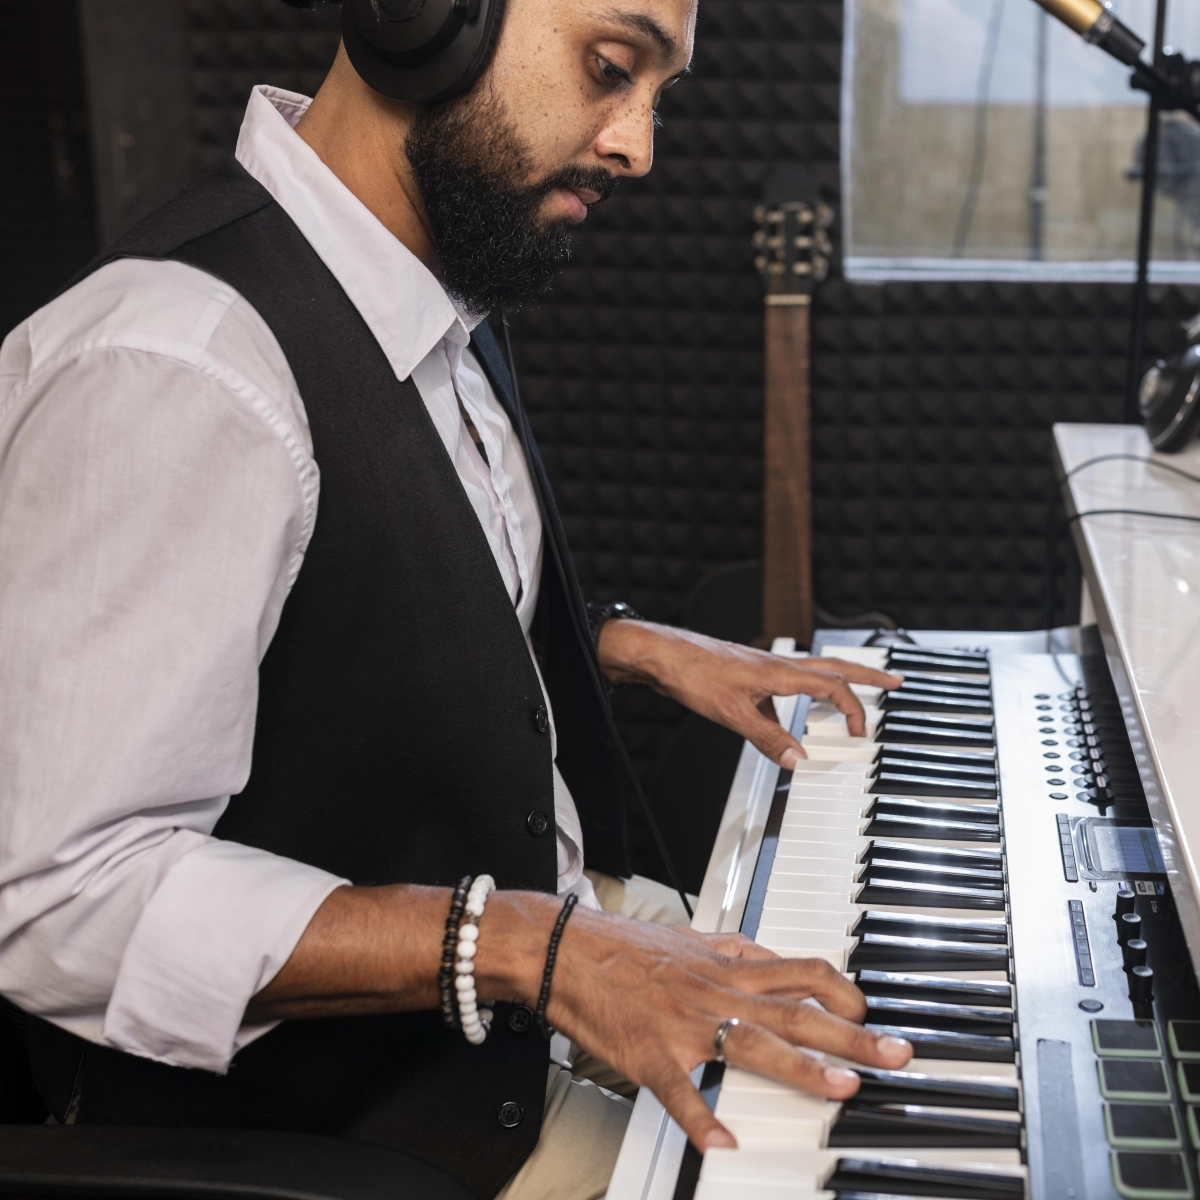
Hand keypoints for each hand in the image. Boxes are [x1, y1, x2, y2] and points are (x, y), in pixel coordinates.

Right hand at [478, 900, 912, 1151]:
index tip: (869, 1011)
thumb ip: (732, 947)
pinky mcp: (650, 1053)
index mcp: (725, 966)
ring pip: (754, 1042)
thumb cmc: (623, 947)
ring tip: (842, 1086)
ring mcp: (685, 1024)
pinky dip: (702, 1117)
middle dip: (852, 1033)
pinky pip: (680, 1091)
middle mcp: (715, 991)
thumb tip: (769, 954)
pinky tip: (725, 1142)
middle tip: (894, 1054)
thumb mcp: (687, 936)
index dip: (843, 990)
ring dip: (802, 1067)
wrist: (565, 949)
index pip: (800, 971)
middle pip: (796, 1010)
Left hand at [597, 620, 902, 764]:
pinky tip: (794, 709)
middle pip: (834, 667)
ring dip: (840, 679)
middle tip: (896, 680)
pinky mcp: (750, 671)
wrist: (662, 655)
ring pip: (814, 669)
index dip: (853, 710)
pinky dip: (805, 691)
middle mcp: (778, 665)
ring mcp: (764, 666)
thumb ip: (768, 739)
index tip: (860, 733)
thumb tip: (800, 759)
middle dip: (868, 675)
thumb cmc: (693, 674)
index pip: (833, 686)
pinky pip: (790, 679)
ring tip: (856, 692)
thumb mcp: (733, 714)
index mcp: (780, 672)